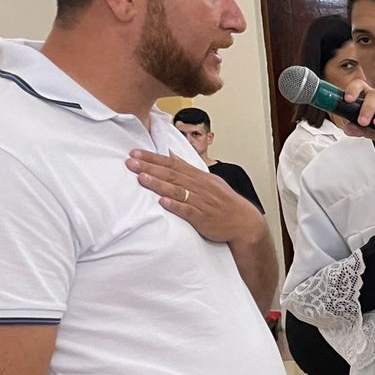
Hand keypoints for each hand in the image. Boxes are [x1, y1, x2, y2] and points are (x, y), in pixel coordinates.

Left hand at [128, 151, 267, 245]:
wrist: (244, 221)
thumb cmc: (223, 202)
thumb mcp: (209, 181)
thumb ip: (188, 169)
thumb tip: (171, 155)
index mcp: (199, 177)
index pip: (173, 163)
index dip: (153, 158)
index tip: (135, 153)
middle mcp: (199, 187)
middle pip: (171, 174)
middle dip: (150, 167)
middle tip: (130, 162)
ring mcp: (202, 202)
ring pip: (178, 191)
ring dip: (159, 184)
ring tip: (142, 178)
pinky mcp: (203, 218)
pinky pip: (188, 211)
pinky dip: (176, 206)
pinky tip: (163, 202)